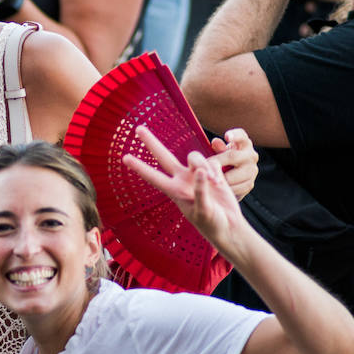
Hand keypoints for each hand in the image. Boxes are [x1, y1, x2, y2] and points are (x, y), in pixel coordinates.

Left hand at [124, 125, 246, 254]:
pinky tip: (220, 183)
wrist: (229, 225)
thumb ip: (200, 190)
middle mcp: (181, 179)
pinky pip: (211, 161)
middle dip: (151, 142)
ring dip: (203, 165)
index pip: (153, 176)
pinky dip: (216, 170)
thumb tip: (198, 171)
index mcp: (174, 191)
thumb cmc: (211, 223)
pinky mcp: (212, 171)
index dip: (139, 167)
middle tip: (138, 128)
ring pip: (194, 156)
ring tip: (214, 182)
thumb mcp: (203, 210)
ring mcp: (196, 174)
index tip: (124, 158)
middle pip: (164, 156)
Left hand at [207, 128, 257, 200]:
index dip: (235, 135)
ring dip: (220, 179)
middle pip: (233, 156)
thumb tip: (215, 142)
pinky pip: (236, 188)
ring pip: (234, 175)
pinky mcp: (250, 184)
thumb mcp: (220, 152)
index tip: (226, 136)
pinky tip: (217, 189)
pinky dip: (226, 189)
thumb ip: (218, 148)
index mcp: (244, 144)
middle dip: (217, 163)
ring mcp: (252, 170)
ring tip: (208, 180)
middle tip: (205, 169)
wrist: (233, 175)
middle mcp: (251, 155)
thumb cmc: (224, 159)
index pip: (242, 136)